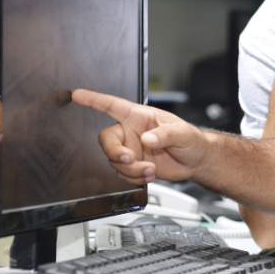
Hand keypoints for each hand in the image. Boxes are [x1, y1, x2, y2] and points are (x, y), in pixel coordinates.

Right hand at [72, 89, 211, 184]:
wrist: (196, 160)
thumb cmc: (192, 139)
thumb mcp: (183, 133)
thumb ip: (166, 134)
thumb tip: (147, 139)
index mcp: (140, 117)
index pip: (113, 106)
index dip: (94, 100)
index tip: (77, 94)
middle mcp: (131, 132)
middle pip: (106, 139)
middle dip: (114, 151)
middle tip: (128, 159)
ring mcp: (132, 149)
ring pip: (114, 161)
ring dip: (130, 169)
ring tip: (150, 168)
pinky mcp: (134, 165)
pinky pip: (122, 174)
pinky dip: (134, 178)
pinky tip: (150, 173)